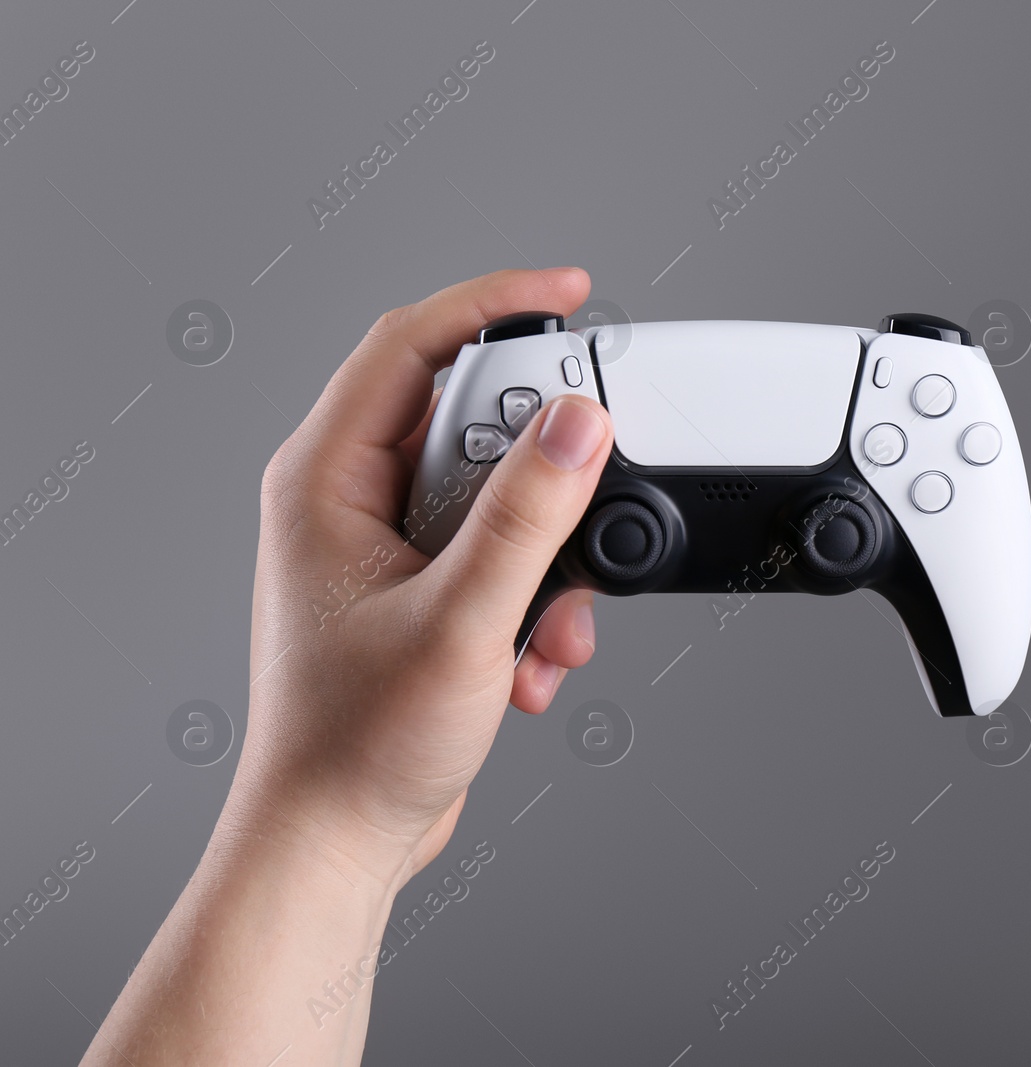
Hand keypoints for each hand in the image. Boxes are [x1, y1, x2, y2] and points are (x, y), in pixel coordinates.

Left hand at [233, 267, 613, 891]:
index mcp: (325, 480)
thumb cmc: (355, 748)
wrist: (337, 842)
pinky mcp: (427, 589)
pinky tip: (528, 662)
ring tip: (544, 626)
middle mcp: (352, 500)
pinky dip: (538, 602)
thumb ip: (527, 517)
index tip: (571, 294)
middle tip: (579, 511)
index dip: (495, 304)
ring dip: (549, 560)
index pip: (412, 344)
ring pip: (503, 497)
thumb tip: (579, 424)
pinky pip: (506, 555)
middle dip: (545, 479)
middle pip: (476, 421)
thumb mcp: (460, 623)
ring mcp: (391, 548)